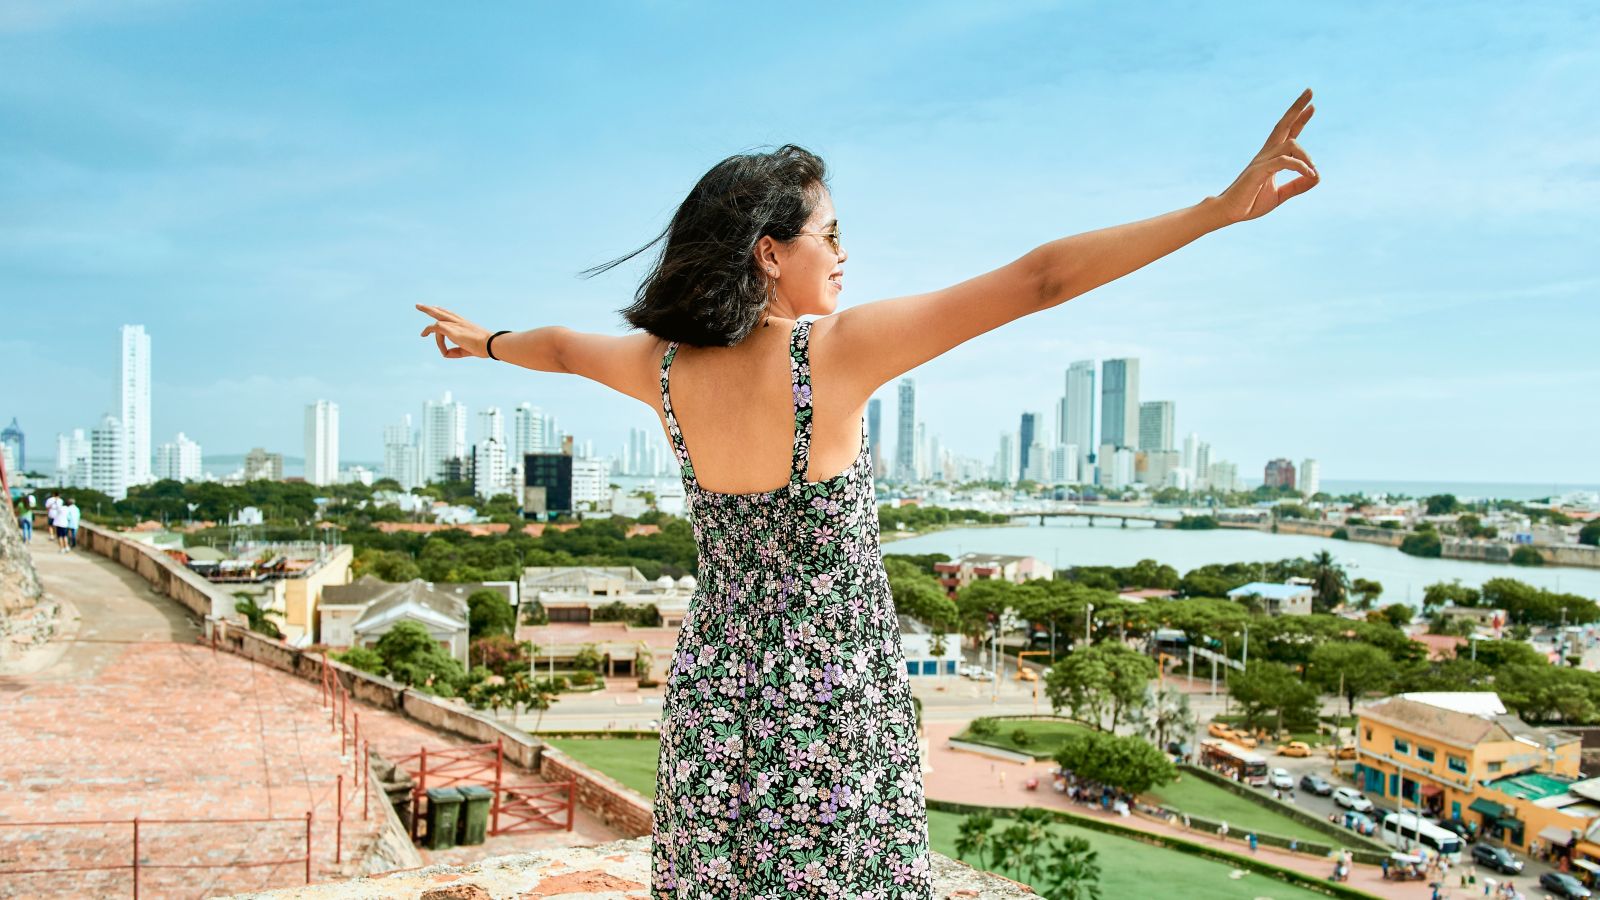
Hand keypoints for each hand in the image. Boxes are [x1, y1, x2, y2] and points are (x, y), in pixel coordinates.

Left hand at [417, 304, 491, 358]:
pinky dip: (431, 333)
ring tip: (419, 313)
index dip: (443, 313)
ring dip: (427, 312)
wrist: (490, 344)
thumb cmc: (483, 347)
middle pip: (442, 312)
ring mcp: (455, 324)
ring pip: (437, 315)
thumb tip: (445, 354)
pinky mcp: (452, 329)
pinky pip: (436, 328)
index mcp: (464, 324)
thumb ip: (456, 351)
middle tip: (420, 305)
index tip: (436, 310)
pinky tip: (424, 335)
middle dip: (431, 308)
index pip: (451, 315)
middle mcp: (459, 321)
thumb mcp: (467, 350)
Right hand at [1214, 88, 1319, 223]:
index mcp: (1270, 157)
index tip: (1312, 106)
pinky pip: (1285, 161)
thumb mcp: (1280, 195)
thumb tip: (1317, 176)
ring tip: (1313, 169)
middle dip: (1297, 108)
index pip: (1287, 132)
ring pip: (1291, 144)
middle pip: (1283, 124)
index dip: (1299, 118)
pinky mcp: (1259, 171)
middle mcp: (1266, 154)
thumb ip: (1297, 185)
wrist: (1228, 212)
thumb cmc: (1250, 203)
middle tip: (1310, 91)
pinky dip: (1300, 166)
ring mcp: (1262, 161)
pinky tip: (1309, 174)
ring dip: (1307, 155)